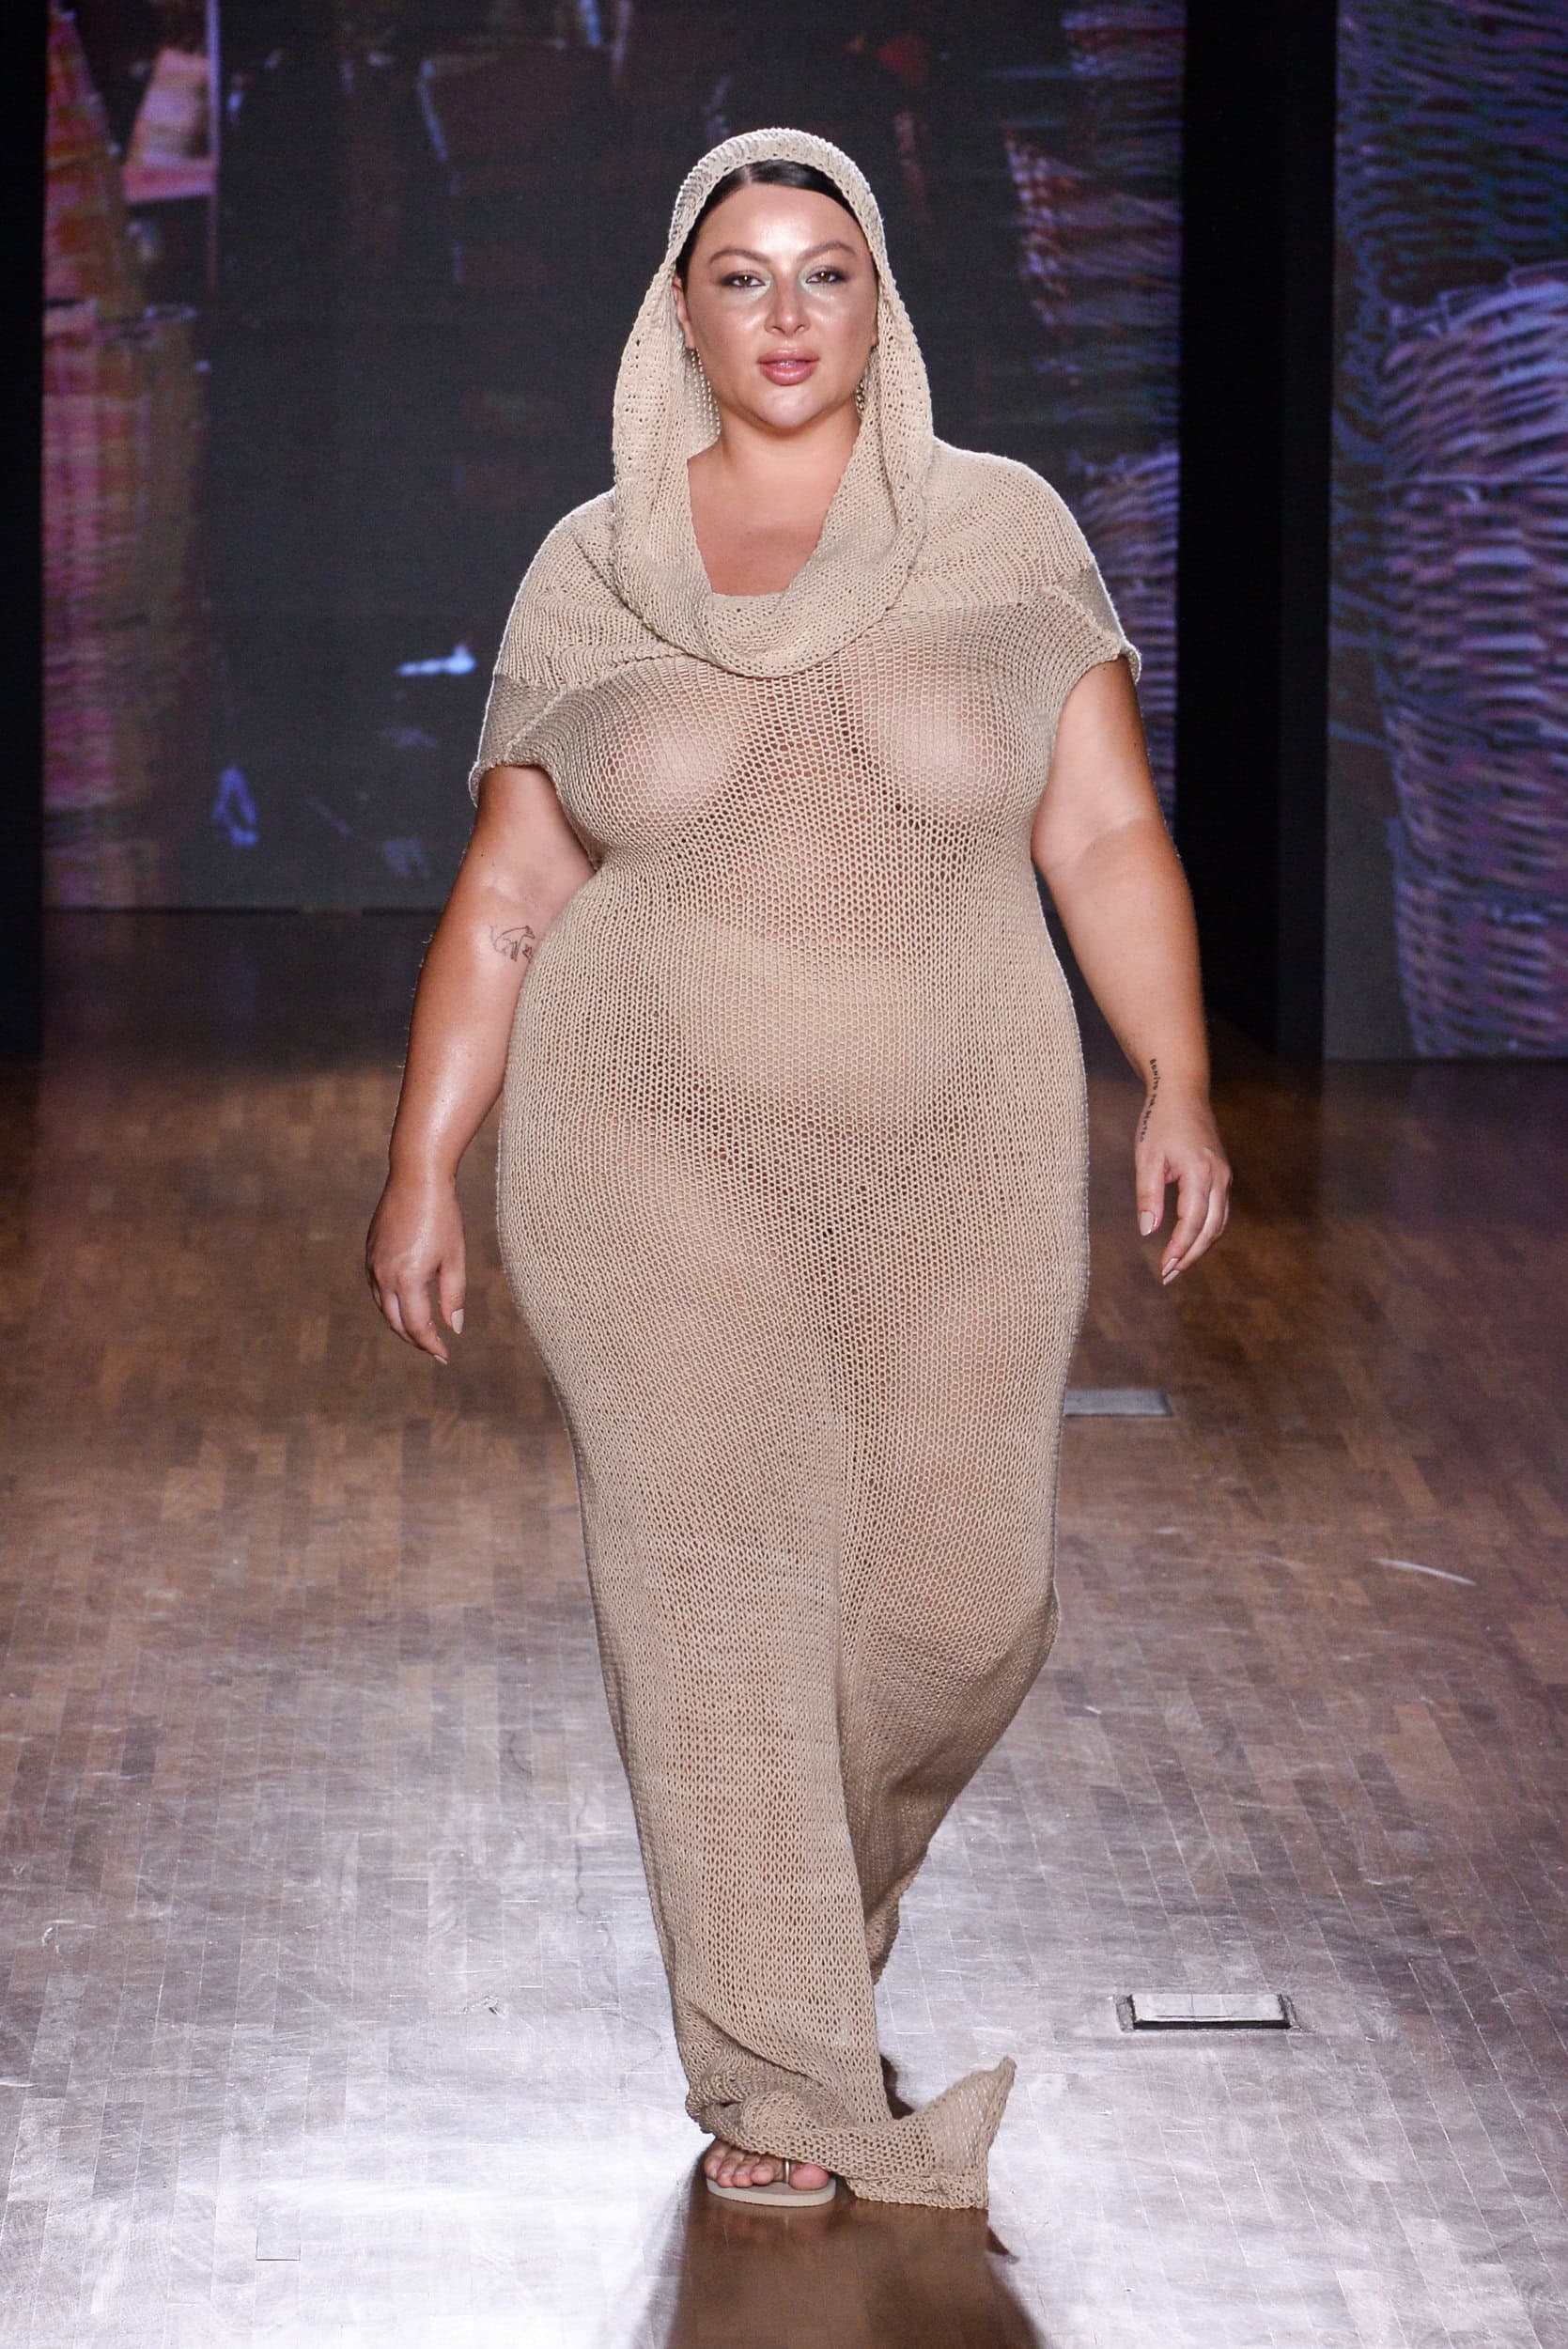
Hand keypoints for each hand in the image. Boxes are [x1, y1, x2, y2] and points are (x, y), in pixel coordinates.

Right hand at [365, 1170, 466, 1361]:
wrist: (416, 1178)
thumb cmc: (442, 1216)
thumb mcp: (454, 1258)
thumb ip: (453, 1296)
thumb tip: (453, 1328)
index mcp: (407, 1279)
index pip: (417, 1326)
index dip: (431, 1345)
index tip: (445, 1356)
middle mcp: (383, 1275)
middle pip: (395, 1323)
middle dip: (415, 1340)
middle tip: (434, 1349)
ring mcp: (372, 1264)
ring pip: (382, 1308)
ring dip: (401, 1324)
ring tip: (421, 1332)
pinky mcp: (369, 1254)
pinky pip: (377, 1289)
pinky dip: (390, 1304)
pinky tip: (406, 1304)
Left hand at [1134, 1083, 1230, 1282]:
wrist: (1183, 1093)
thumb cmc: (1160, 1122)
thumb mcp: (1146, 1158)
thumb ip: (1148, 1195)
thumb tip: (1148, 1231)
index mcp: (1199, 1172)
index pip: (1192, 1222)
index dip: (1179, 1249)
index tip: (1164, 1269)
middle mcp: (1219, 1177)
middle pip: (1211, 1229)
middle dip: (1190, 1255)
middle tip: (1169, 1276)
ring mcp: (1224, 1177)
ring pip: (1219, 1223)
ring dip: (1200, 1247)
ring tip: (1178, 1265)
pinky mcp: (1223, 1176)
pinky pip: (1219, 1212)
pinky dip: (1207, 1232)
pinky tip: (1189, 1243)